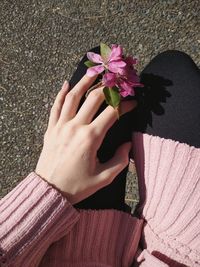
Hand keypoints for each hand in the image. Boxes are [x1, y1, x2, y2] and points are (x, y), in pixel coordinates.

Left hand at [35, 75, 136, 203]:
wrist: (50, 191)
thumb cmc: (78, 186)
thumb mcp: (104, 177)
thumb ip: (120, 160)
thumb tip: (128, 145)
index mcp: (91, 138)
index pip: (112, 113)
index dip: (125, 104)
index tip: (133, 102)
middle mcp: (75, 127)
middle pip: (93, 98)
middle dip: (107, 86)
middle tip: (116, 79)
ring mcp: (61, 126)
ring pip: (73, 97)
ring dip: (84, 82)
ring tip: (93, 71)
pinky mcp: (51, 129)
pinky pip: (56, 107)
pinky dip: (61, 94)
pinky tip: (66, 84)